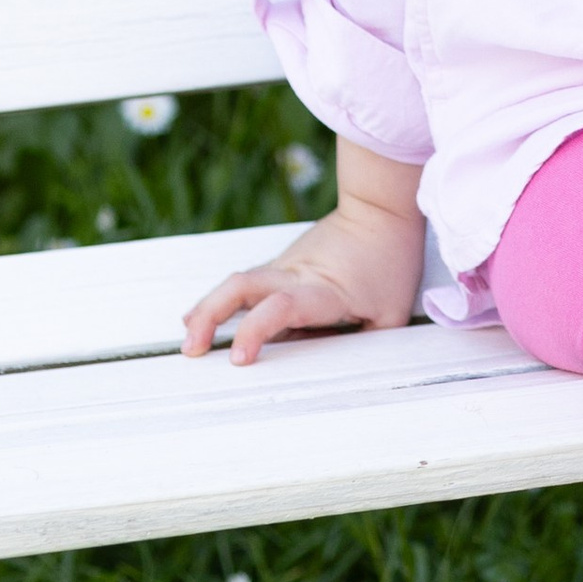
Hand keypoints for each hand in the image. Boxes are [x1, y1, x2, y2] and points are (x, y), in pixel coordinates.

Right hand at [181, 145, 425, 365]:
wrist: (381, 206)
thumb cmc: (391, 261)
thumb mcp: (391, 313)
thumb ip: (364, 347)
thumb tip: (337, 375)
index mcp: (324, 290)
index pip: (282, 307)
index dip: (256, 330)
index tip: (237, 358)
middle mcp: (296, 274)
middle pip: (241, 286)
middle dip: (211, 315)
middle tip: (192, 350)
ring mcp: (285, 264)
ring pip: (238, 283)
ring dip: (210, 308)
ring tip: (191, 339)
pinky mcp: (282, 262)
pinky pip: (249, 283)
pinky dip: (226, 301)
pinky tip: (208, 318)